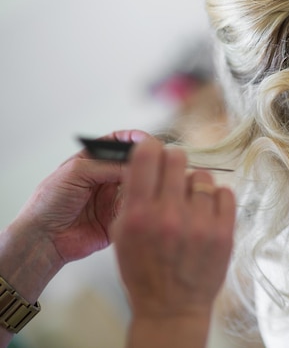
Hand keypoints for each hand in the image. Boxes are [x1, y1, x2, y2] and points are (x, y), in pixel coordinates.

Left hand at [16, 130, 150, 265]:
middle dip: (145, 162)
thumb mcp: (76, 172)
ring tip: (148, 182)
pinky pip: (135, 207)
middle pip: (132, 164)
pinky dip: (141, 203)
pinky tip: (141, 202)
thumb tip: (136, 164)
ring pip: (138, 184)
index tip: (148, 141)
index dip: (134, 139)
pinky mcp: (118, 217)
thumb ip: (106, 165)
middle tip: (155, 162)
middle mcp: (105, 177)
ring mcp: (112, 197)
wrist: (43, 238)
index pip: (118, 143)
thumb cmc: (49, 203)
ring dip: (145, 182)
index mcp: (92, 161)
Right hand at [110, 140, 234, 346]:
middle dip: (172, 163)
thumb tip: (144, 157)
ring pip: (203, 176)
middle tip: (172, 177)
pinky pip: (225, 193)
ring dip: (195, 185)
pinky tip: (206, 213)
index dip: (150, 147)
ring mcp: (200, 224)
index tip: (153, 151)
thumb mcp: (122, 234)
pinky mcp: (225, 233)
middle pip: (177, 158)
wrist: (171, 307)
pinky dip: (216, 199)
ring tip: (189, 204)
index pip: (146, 155)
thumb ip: (131, 195)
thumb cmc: (143, 270)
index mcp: (139, 214)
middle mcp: (170, 215)